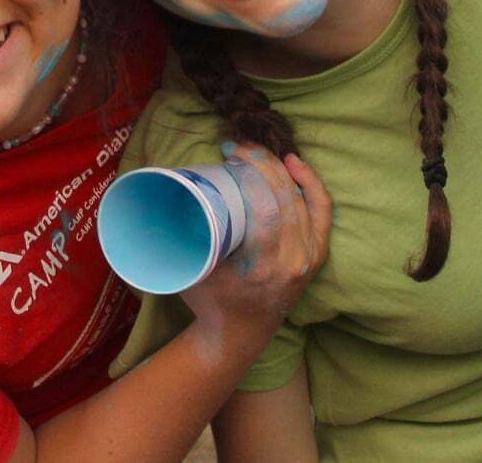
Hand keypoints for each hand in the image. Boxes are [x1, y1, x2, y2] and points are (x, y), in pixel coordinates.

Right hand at [181, 145, 330, 345]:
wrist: (240, 334)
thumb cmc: (209, 300)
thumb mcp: (189, 271)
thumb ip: (177, 237)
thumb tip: (160, 186)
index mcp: (262, 267)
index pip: (265, 207)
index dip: (251, 171)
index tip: (229, 152)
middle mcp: (292, 262)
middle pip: (285, 197)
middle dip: (263, 163)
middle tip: (239, 147)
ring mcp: (309, 258)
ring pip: (302, 200)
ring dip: (280, 169)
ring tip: (258, 153)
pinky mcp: (316, 255)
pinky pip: (321, 211)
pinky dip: (310, 184)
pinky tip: (294, 164)